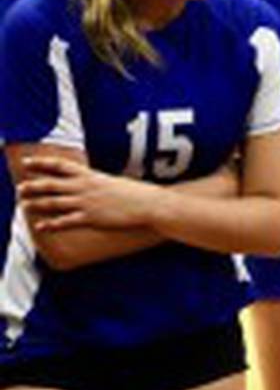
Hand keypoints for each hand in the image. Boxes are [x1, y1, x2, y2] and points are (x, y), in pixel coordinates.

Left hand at [18, 156, 159, 230]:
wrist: (149, 205)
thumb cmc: (135, 194)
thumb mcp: (112, 182)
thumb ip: (96, 182)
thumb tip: (89, 183)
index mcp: (90, 175)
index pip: (60, 165)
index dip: (41, 163)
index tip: (27, 162)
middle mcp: (84, 187)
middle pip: (51, 184)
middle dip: (33, 186)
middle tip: (20, 189)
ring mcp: (86, 202)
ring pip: (53, 202)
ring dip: (36, 204)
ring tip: (24, 205)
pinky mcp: (91, 218)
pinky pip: (65, 221)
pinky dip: (51, 224)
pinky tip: (40, 226)